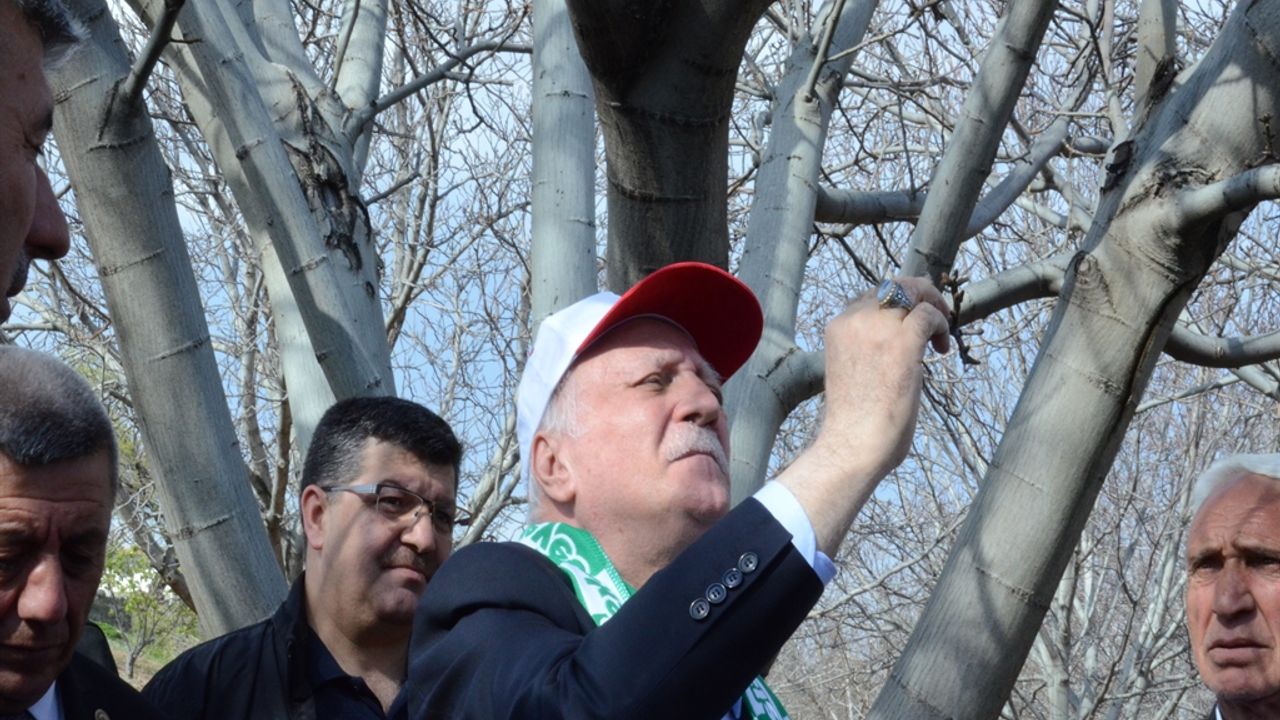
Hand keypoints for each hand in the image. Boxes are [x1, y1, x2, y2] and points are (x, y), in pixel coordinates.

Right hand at [817, 276, 949, 474]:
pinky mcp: (903, 343)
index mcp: (838, 328)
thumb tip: (896, 345)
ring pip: (913, 292)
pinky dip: (941, 325)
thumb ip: (866, 348)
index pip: (871, 296)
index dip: (897, 303)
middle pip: (894, 285)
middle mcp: (854, 321)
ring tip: (942, 329)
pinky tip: (942, 348)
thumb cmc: (853, 421)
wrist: (852, 444)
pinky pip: (929, 316)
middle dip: (920, 292)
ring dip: (933, 305)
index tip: (911, 320)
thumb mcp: (851, 370)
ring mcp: (878, 329)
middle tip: (936, 313)